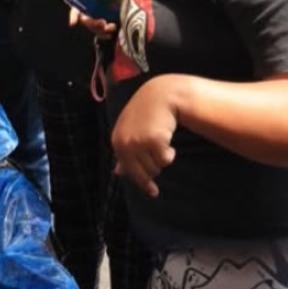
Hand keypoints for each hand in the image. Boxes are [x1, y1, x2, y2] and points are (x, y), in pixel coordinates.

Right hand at [70, 4, 119, 34]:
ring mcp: (98, 18)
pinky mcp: (105, 25)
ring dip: (99, 30)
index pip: (77, 6)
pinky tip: (111, 32)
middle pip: (84, 20)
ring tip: (111, 27)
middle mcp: (92, 9)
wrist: (137, 3)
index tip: (73, 23)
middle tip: (102, 23)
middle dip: (91, 23)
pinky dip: (104, 34)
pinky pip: (100, 33)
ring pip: (92, 27)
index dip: (73, 15)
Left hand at [110, 76, 180, 197]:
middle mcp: (125, 143)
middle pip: (145, 173)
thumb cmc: (144, 115)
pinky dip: (170, 153)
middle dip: (154, 167)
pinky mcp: (154, 140)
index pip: (130, 171)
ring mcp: (139, 142)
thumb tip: (117, 173)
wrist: (159, 96)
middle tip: (158, 150)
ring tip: (160, 140)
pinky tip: (167, 139)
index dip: (142, 182)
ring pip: (157, 167)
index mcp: (117, 142)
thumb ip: (123, 153)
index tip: (153, 192)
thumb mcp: (128, 131)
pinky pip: (166, 159)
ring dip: (162, 158)